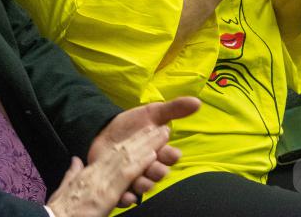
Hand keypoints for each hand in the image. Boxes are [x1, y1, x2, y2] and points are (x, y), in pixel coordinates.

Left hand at [56, 96, 199, 212]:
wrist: (102, 130)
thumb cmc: (131, 124)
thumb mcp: (151, 113)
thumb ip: (174, 109)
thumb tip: (197, 101)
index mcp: (160, 151)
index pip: (171, 157)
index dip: (171, 156)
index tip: (170, 151)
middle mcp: (150, 166)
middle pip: (159, 174)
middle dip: (158, 171)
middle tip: (152, 165)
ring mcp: (135, 177)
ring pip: (144, 186)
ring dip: (144, 184)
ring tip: (138, 179)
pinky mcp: (119, 185)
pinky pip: (125, 196)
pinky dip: (126, 198)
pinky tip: (125, 195)